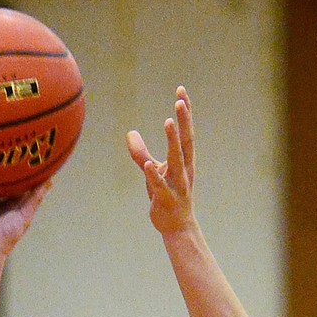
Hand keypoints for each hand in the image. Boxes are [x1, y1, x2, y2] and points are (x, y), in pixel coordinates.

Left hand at [126, 86, 195, 234]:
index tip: (181, 90)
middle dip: (183, 121)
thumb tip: (130, 133)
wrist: (177, 227)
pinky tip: (149, 164)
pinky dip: (154, 176)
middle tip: (180, 100)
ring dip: (172, 141)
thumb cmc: (167, 195)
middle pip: (185, 142)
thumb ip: (141, 153)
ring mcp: (177, 185)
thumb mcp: (153, 171)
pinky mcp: (165, 200)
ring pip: (175, 161)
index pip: (186, 132)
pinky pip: (159, 186)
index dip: (185, 112)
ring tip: (168, 122)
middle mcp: (184, 169)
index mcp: (184, 161)